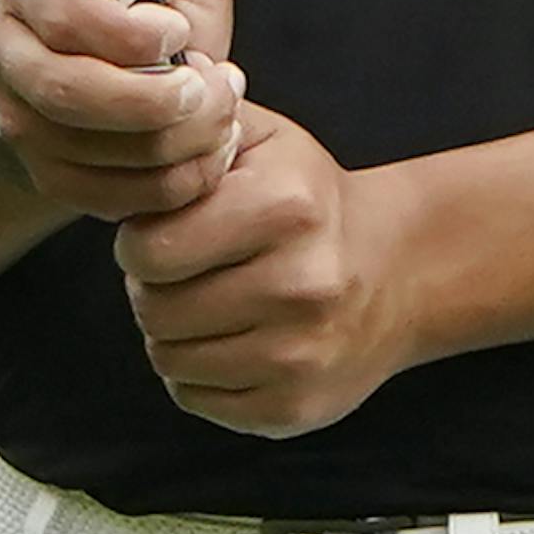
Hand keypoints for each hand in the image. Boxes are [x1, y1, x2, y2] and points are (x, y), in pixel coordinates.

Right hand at [0, 0, 244, 222]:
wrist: (109, 69)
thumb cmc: (143, 6)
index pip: (63, 12)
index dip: (127, 32)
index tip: (179, 33)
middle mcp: (6, 50)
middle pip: (66, 92)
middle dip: (153, 101)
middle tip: (211, 89)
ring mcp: (17, 118)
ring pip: (89, 152)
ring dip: (175, 143)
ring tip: (222, 115)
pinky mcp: (43, 174)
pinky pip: (105, 196)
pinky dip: (170, 184)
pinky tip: (206, 151)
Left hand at [114, 109, 421, 437]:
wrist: (395, 273)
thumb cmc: (308, 201)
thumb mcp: (265, 141)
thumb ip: (199, 127)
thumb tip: (137, 134)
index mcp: (286, 208)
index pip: (148, 249)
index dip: (141, 241)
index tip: (166, 232)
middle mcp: (300, 284)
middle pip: (153, 309)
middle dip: (153, 288)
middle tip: (185, 272)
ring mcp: (301, 354)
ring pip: (168, 358)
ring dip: (172, 333)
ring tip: (208, 304)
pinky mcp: (293, 406)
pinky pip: (194, 399)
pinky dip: (198, 375)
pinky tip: (232, 341)